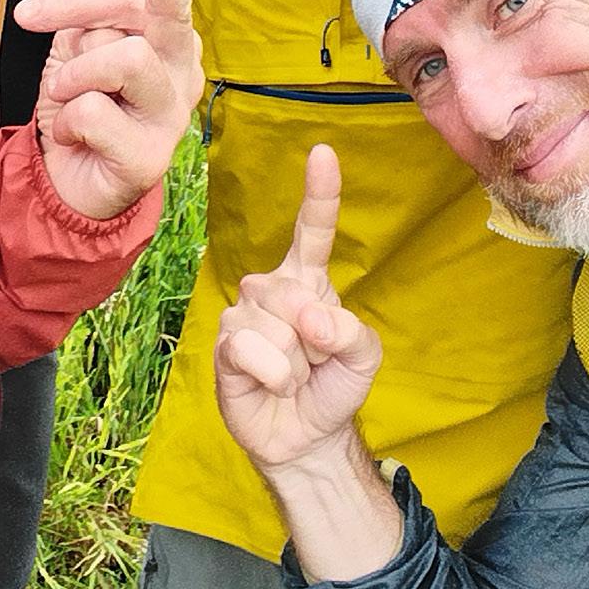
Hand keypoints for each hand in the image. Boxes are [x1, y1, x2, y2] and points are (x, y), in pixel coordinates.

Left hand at [12, 0, 202, 220]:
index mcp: (170, 39)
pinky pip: (93, 111)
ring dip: (72, 76)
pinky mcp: (152, 155)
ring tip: (64, 98)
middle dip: (96, 4)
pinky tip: (75, 137)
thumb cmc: (82, 107)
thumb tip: (77, 25)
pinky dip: (66, 121)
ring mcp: (173, 114)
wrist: (74, 184)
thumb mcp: (78, 53)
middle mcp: (183, 70)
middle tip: (27, 17)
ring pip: (123, 59)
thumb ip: (88, 25)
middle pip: (159, 11)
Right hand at [215, 146, 381, 474]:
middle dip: (314, 335)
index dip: (319, 192)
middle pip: (293, 292)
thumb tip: (310, 322)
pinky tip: (271, 385)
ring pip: (274, 325)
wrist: (306, 437)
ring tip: (293, 377)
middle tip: (315, 362)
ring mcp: (244, 314)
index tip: (323, 152)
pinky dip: (273, 374)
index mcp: (309, 280)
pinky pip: (251, 348)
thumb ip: (350, 331)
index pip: (313, 230)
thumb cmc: (333, 387)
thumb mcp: (363, 356)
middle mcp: (272, 289)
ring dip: (295, 363)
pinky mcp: (225, 346)